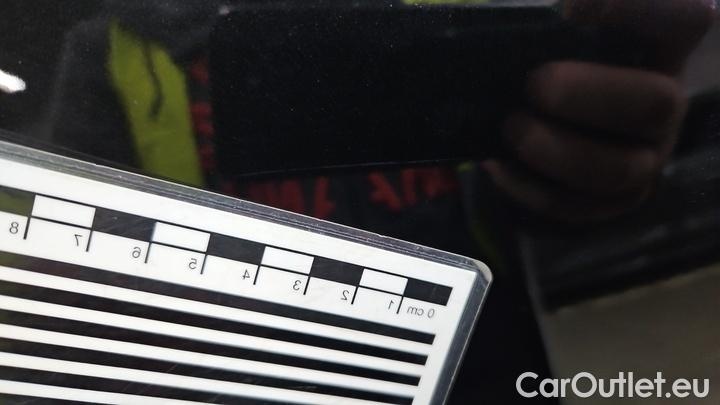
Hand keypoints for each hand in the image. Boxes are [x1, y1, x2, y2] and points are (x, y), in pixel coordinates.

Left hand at [482, 0, 715, 222]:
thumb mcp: (556, 25)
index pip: (683, 18)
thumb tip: (561, 13)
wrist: (539, 109)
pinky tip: (496, 165)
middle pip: (655, 105)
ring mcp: (644, 156)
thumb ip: (550, 17)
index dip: (642, 11)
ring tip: (513, 127)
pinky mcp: (612, 198)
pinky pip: (578, 206)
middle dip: (591, 97)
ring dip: (559, 152)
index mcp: (661, 45)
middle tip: (536, 84)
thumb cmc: (554, 51)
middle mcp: (665, 102)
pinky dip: (531, 188)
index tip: (575, 8)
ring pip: (619, 170)